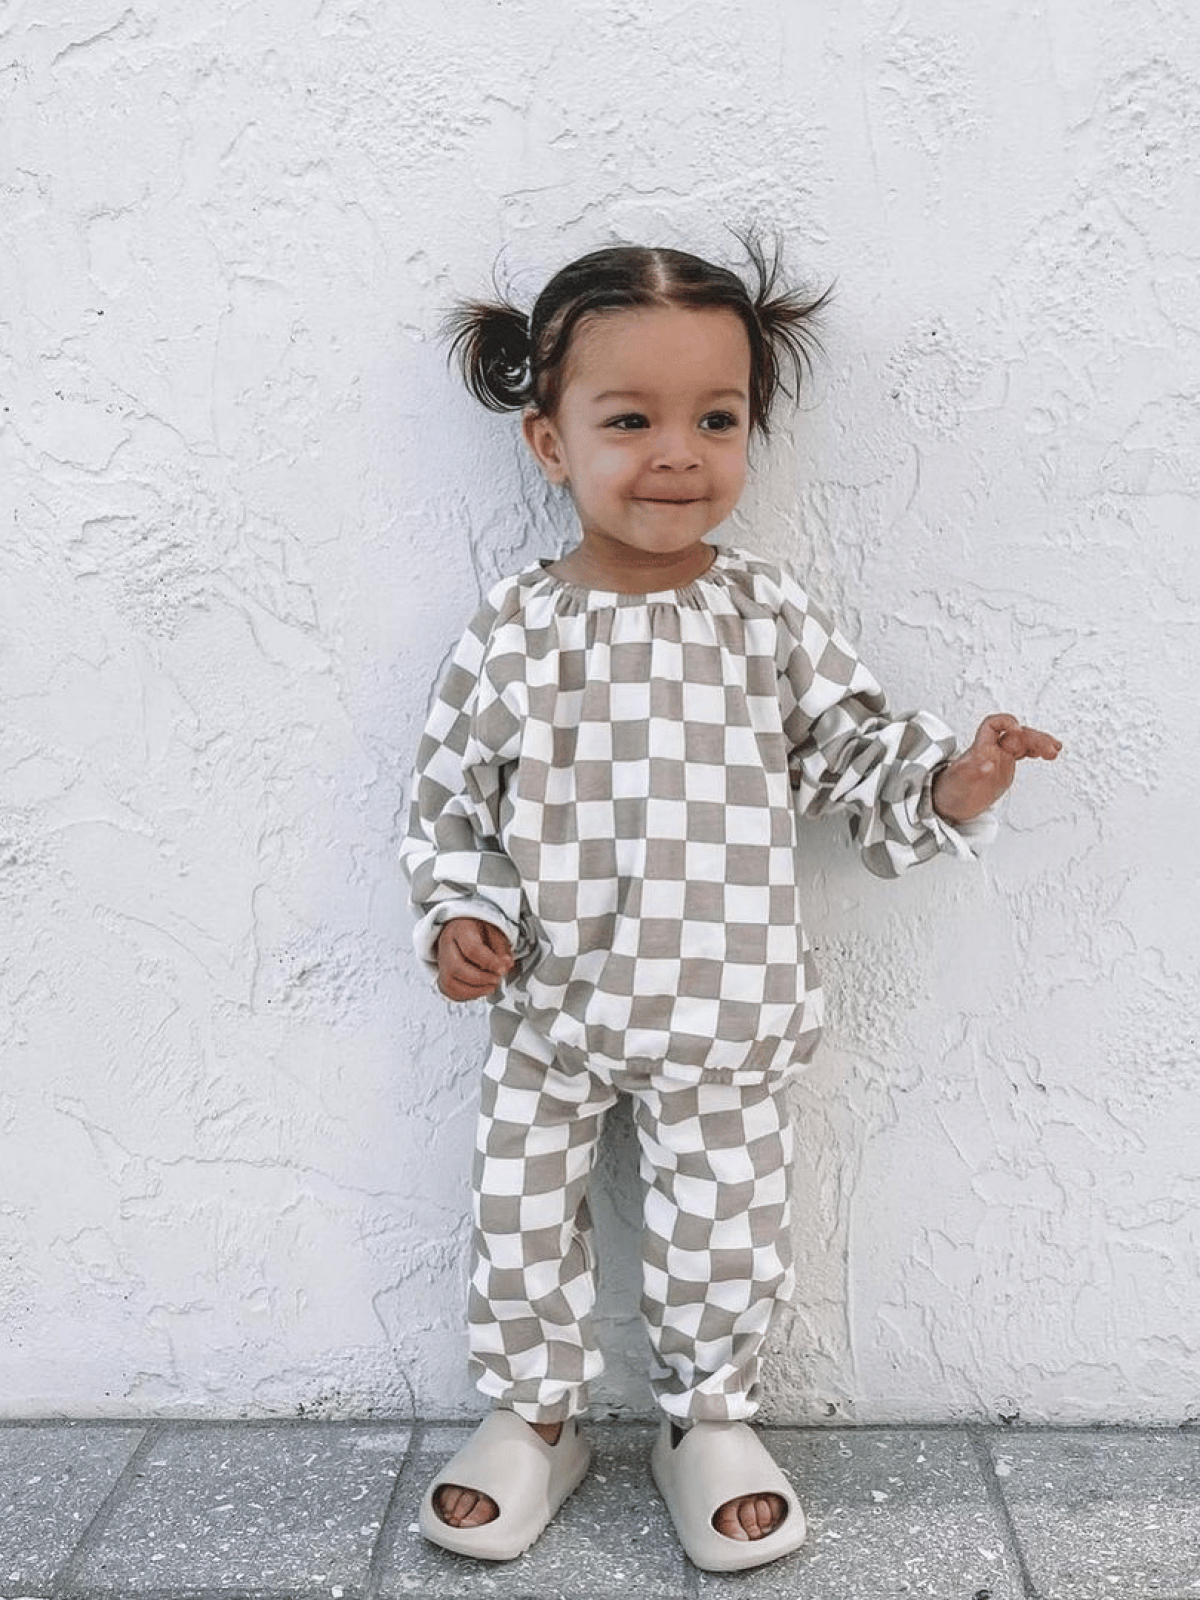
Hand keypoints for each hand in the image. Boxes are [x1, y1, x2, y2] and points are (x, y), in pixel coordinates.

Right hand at [435, 917, 514, 1001]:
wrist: (463, 928)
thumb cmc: (479, 929)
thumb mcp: (495, 930)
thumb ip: (501, 948)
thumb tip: (506, 965)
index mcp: (460, 930)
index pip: (472, 949)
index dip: (489, 962)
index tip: (503, 969)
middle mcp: (446, 945)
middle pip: (456, 968)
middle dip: (481, 979)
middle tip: (497, 979)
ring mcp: (441, 961)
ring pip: (449, 983)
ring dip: (474, 990)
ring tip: (490, 986)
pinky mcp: (441, 975)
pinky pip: (448, 991)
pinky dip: (466, 995)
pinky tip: (479, 990)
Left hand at [932, 714, 1061, 823]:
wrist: (948, 804)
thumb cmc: (948, 791)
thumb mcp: (957, 783)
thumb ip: (971, 771)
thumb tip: (987, 763)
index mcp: (979, 749)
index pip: (992, 726)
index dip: (1006, 722)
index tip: (1017, 729)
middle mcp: (991, 750)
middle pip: (1016, 735)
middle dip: (1035, 738)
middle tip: (1051, 748)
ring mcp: (1000, 759)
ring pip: (1023, 742)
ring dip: (1040, 743)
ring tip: (1055, 750)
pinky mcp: (1005, 768)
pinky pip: (1023, 753)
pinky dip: (1037, 751)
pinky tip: (1048, 753)